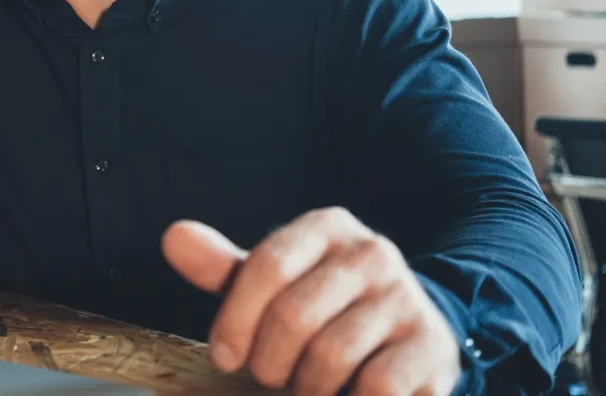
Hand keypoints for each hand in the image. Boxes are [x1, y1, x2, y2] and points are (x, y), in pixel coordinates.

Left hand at [163, 209, 460, 395]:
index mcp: (327, 226)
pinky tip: (342, 394)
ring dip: (305, 387)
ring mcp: (407, 299)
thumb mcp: (271, 284)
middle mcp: (372, 252)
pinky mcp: (432, 349)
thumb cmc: (322, 309)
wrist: (408, 333)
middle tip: (270, 376)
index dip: (236, 319)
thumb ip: (223, 268)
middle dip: (269, 361)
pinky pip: (375, 388)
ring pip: (331, 355)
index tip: (224, 357)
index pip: (267, 265)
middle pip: (295, 316)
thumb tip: (173, 237)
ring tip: (305, 387)